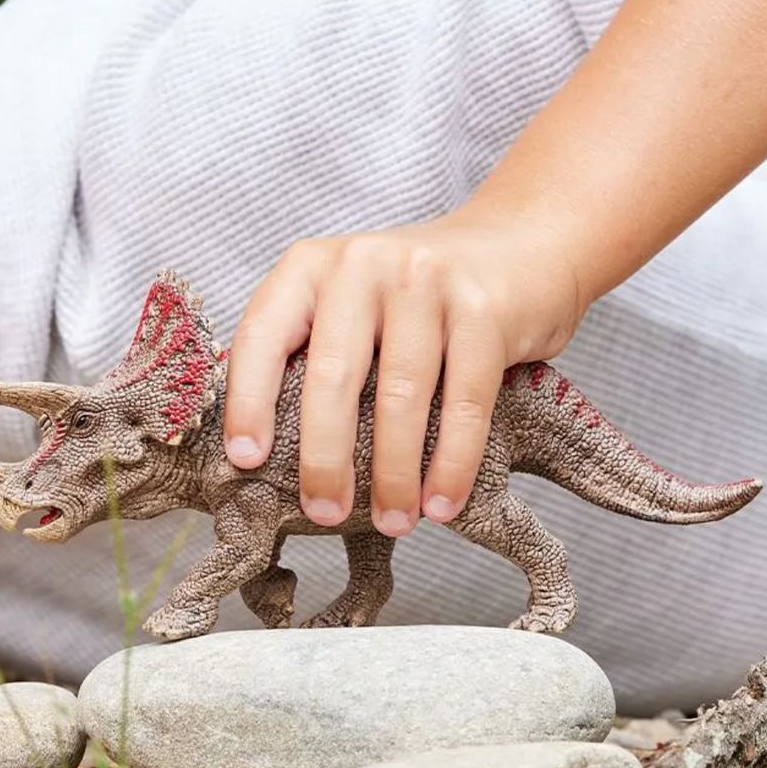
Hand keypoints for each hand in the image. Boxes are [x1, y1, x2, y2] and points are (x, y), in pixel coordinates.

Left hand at [223, 214, 584, 536]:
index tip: (247, 461)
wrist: (518, 245)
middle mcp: (362, 264)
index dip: (248, 402)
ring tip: (393, 522)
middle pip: (332, 376)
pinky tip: (442, 502)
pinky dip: (452, 462)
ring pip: (400, 396)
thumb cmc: (412, 298)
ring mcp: (425, 282)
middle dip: (325, 458)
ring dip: (394, 473)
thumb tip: (258, 451)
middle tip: (325, 514)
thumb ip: (306, 352)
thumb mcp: (347, 303)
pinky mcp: (485, 310)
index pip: (262, 336)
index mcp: (310, 266)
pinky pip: (464, 402)